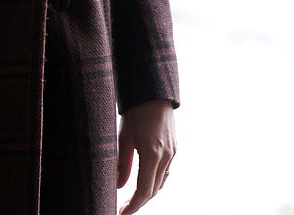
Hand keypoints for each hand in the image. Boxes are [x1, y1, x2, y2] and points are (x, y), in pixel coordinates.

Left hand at [117, 99, 175, 213]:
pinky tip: (145, 181)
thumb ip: (122, 162)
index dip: (133, 205)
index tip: (122, 213)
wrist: (154, 90)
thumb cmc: (136, 109)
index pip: (144, 190)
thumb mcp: (124, 135)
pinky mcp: (174, 147)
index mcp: (153, 153)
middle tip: (124, 208)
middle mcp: (166, 156)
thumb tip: (118, 186)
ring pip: (161, 181)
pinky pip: (165, 171)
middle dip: (139, 202)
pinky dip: (155, 180)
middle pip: (154, 189)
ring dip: (148, 192)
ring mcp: (173, 152)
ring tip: (132, 198)